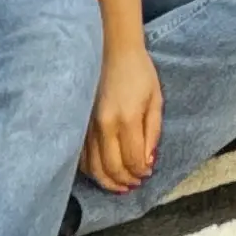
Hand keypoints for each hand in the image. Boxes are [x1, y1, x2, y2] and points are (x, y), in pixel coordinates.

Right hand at [83, 41, 163, 192]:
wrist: (112, 50)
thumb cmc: (139, 72)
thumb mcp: (156, 99)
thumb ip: (153, 132)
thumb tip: (149, 161)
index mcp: (126, 118)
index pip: (133, 159)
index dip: (141, 171)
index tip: (147, 173)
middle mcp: (104, 125)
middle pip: (112, 168)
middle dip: (125, 181)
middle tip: (135, 183)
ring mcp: (87, 126)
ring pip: (93, 167)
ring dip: (108, 181)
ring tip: (121, 185)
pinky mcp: (79, 124)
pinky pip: (81, 157)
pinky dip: (92, 170)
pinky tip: (102, 171)